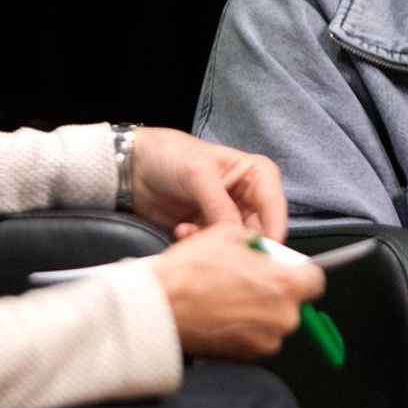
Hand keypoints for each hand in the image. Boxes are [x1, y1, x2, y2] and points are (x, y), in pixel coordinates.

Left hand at [130, 128, 288, 240]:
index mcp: (256, 175)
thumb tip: (236, 235)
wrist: (133, 166)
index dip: (274, 230)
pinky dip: (201, 245)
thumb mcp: (197, 173)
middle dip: (243, 243)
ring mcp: (228, 216)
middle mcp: (248, 197)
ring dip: (217, 244)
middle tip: (224, 250)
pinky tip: (182, 232)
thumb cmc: (170, 155)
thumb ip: (219, 205)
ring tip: (190, 232)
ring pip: (237, 242)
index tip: (265, 252)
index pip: (274, 206)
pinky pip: (215, 248)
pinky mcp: (209, 230)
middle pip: (260, 230)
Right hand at [147, 223, 323, 359]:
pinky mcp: (246, 358)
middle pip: (293, 303)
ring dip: (258, 311)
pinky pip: (254, 338)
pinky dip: (243, 328)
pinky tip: (220, 314)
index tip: (284, 269)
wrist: (159, 308)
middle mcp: (283, 318)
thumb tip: (263, 250)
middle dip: (274, 292)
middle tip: (246, 280)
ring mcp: (266, 342)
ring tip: (227, 297)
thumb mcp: (229, 234)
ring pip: (272, 322)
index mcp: (287, 285)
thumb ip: (258, 243)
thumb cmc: (191, 271)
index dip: (299, 272)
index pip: (315, 280)